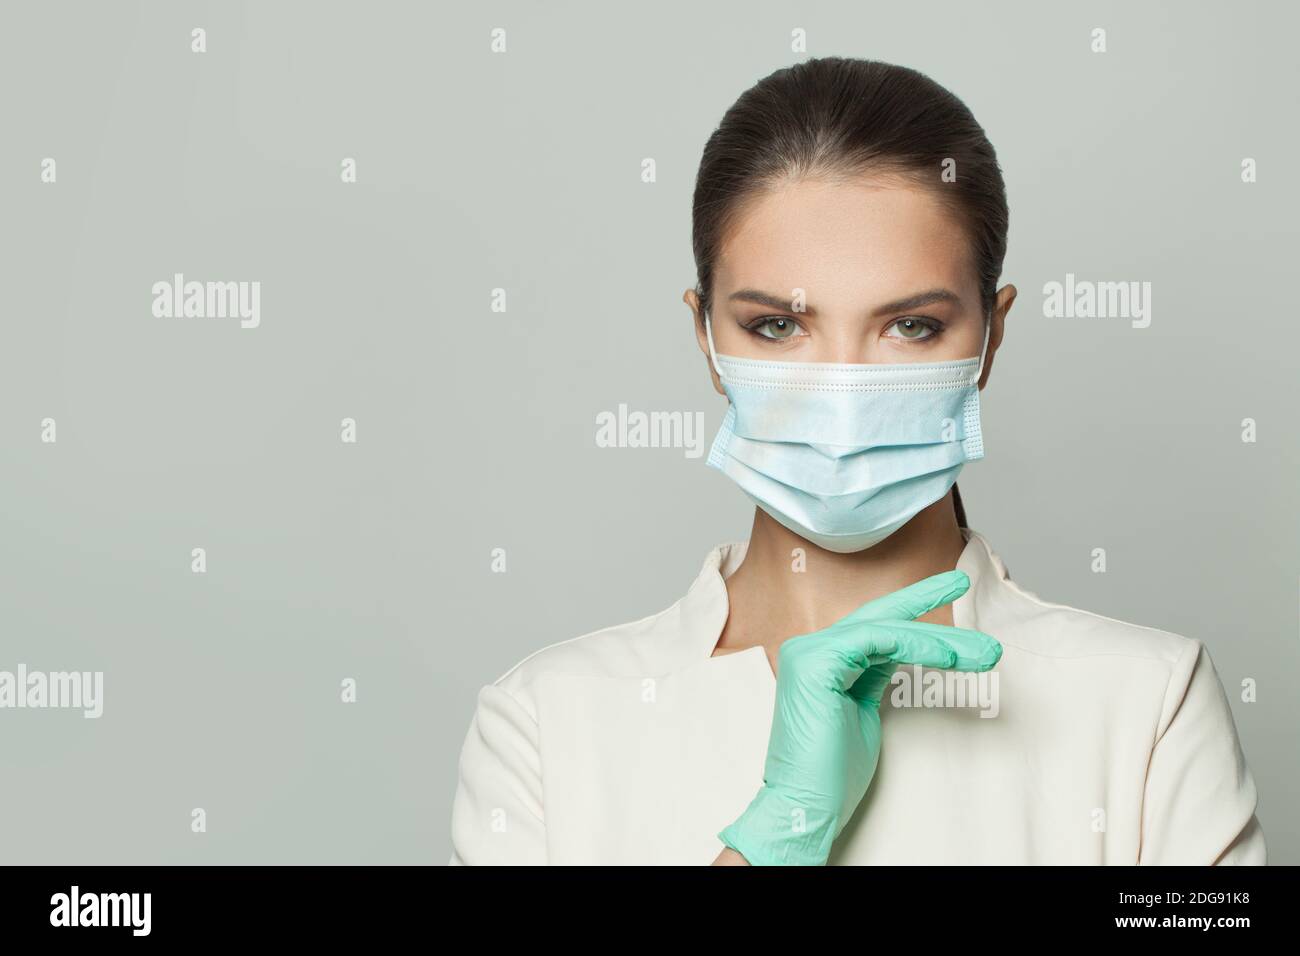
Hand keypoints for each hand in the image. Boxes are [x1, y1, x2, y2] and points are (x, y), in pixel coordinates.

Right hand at [717, 569, 1001, 865]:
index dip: (912, 603)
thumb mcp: (863, 711)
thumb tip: (906, 651)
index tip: (950, 586)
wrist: (804, 807)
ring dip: (939, 638)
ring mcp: (809, 652)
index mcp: (822, 659)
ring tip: (981, 650)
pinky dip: (916, 645)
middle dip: (924, 597)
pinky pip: (876, 641)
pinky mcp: (814, 663)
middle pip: (879, 616)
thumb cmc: (831, 772)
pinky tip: (947, 656)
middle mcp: (810, 648)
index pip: (874, 623)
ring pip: (885, 627)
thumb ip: (875, 675)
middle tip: (963, 581)